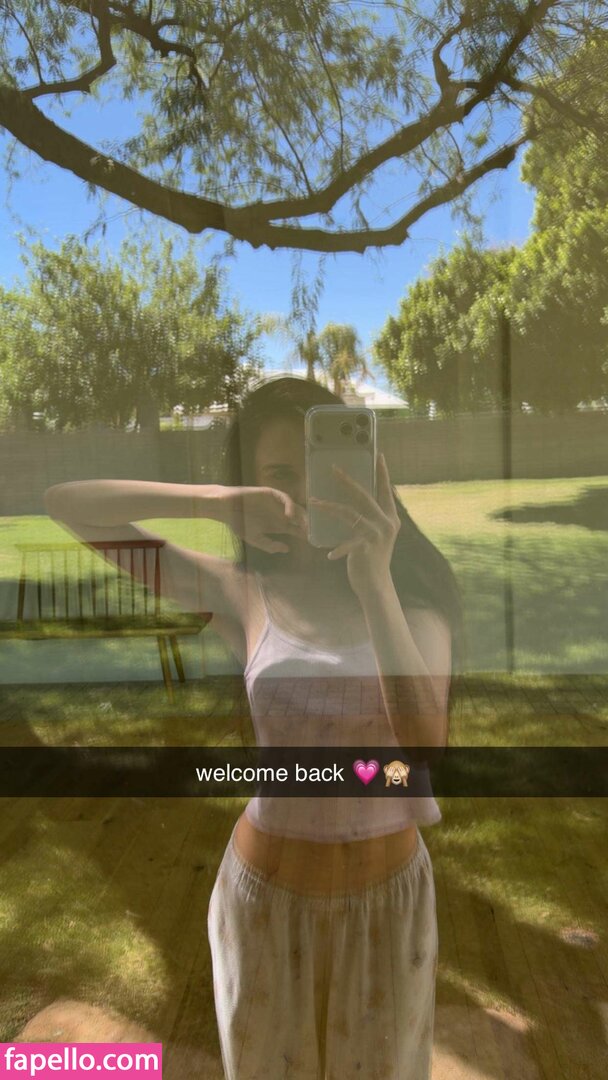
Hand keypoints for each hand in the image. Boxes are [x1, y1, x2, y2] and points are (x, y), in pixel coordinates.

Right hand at [214, 485, 306, 552]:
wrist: (226, 508)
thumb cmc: (239, 524)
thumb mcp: (256, 539)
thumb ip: (270, 545)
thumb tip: (287, 549)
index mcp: (278, 526)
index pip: (296, 530)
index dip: (304, 534)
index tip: (313, 541)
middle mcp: (280, 514)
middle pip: (299, 519)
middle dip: (307, 524)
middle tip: (314, 532)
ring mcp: (277, 503)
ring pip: (295, 508)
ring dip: (302, 515)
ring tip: (305, 525)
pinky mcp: (272, 494)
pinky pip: (285, 498)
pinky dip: (289, 506)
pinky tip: (290, 516)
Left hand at [308, 453, 400, 597]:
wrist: (377, 585)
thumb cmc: (372, 559)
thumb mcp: (375, 535)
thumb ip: (371, 519)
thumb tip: (357, 503)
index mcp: (390, 518)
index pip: (385, 491)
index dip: (382, 473)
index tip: (378, 455)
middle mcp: (387, 523)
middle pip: (364, 496)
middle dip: (347, 481)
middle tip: (334, 469)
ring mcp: (377, 535)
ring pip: (349, 513)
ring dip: (329, 507)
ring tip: (313, 501)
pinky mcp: (365, 547)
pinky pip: (346, 542)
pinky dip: (337, 549)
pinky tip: (329, 555)